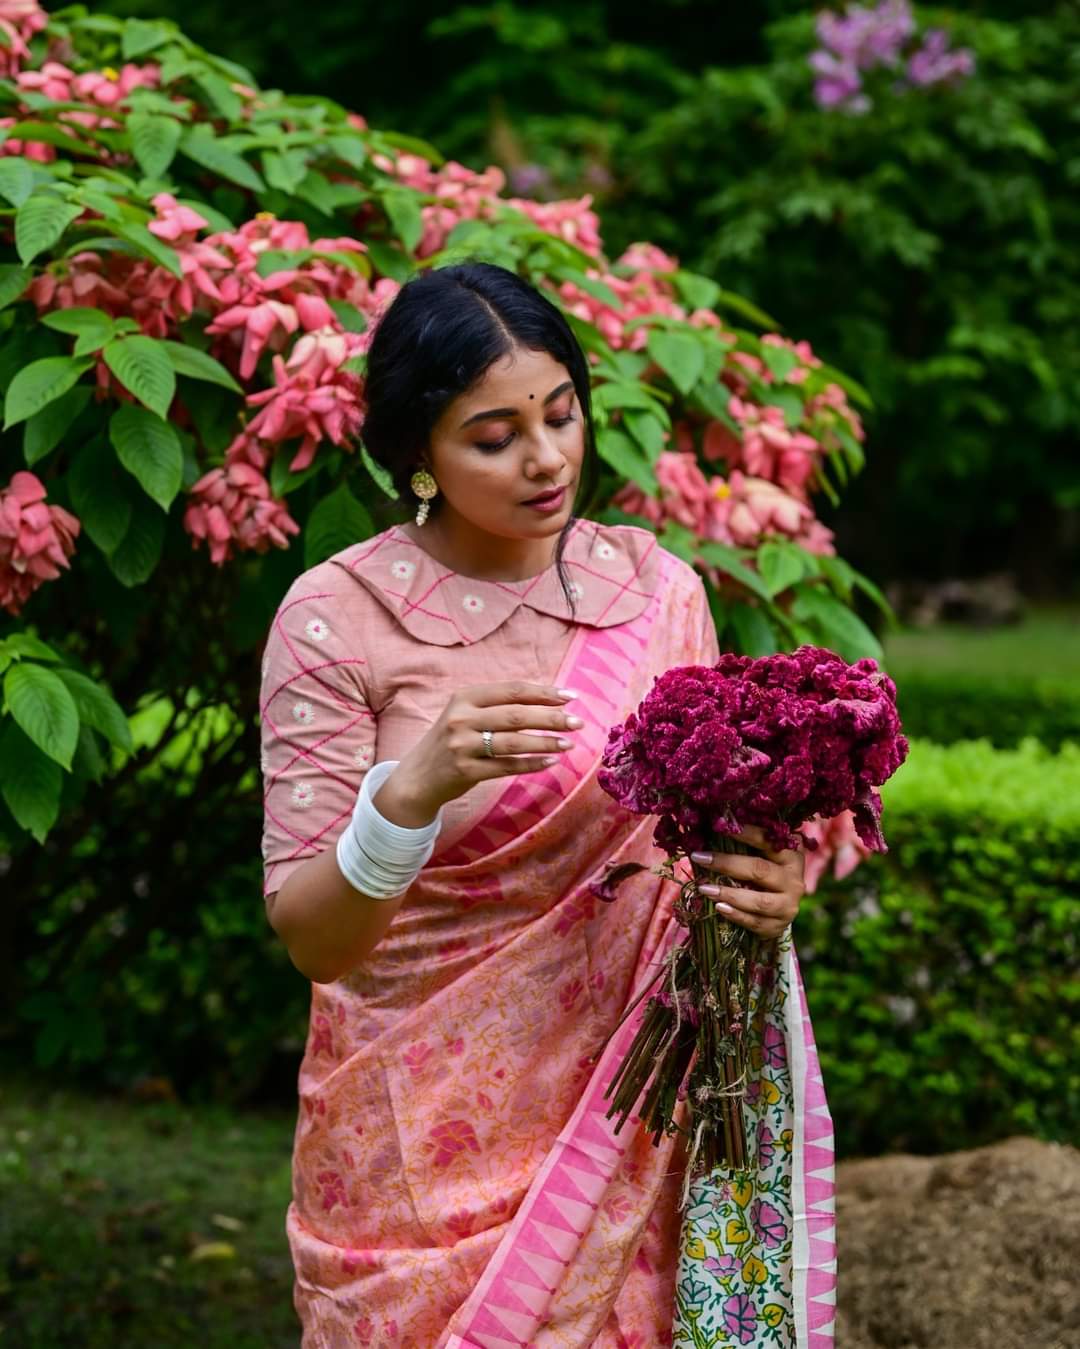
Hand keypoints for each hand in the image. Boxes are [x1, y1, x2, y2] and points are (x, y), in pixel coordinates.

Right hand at [377, 681, 581, 824]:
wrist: (417, 778)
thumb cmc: (450, 741)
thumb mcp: (465, 715)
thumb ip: (498, 706)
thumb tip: (547, 701)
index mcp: (464, 697)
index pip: (512, 691)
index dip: (543, 692)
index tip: (570, 697)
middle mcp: (461, 718)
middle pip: (516, 715)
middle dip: (551, 718)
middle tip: (577, 722)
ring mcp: (462, 745)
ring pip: (514, 742)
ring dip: (546, 742)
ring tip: (568, 744)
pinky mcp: (465, 771)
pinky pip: (506, 767)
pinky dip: (531, 764)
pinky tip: (550, 762)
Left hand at [690, 825, 805, 940]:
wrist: (781, 905)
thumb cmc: (765, 871)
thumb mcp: (763, 854)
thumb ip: (745, 844)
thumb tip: (712, 827)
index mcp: (791, 855)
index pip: (767, 841)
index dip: (745, 833)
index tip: (720, 826)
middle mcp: (794, 880)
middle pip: (760, 870)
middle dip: (727, 864)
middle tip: (700, 858)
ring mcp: (788, 905)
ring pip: (760, 901)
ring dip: (730, 894)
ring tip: (705, 888)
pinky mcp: (778, 925)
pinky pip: (756, 922)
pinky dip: (736, 915)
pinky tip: (719, 907)